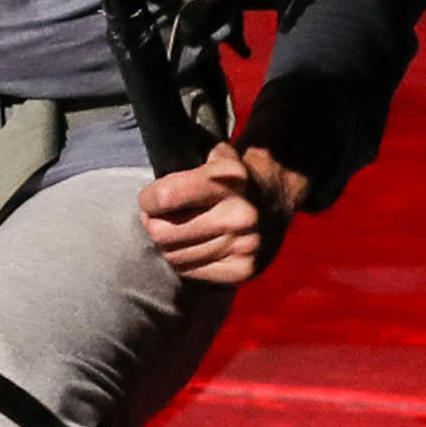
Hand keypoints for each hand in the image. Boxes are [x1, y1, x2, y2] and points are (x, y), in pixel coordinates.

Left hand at [136, 142, 309, 286]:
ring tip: (175, 231)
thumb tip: (148, 197)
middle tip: (157, 218)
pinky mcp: (245, 269)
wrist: (277, 192)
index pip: (164, 197)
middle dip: (152, 224)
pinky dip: (184, 261)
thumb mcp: (213, 154)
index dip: (148, 199)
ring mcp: (245, 245)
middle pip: (163, 233)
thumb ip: (183, 166)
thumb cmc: (232, 173)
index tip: (150, 198)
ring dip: (167, 244)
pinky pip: (191, 272)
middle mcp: (240, 214)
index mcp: (229, 179)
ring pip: (174, 256)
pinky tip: (191, 246)